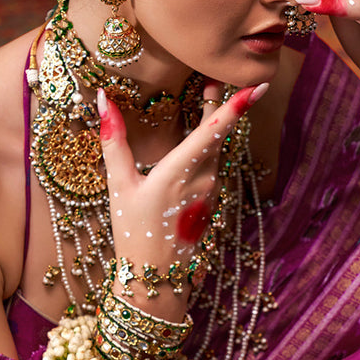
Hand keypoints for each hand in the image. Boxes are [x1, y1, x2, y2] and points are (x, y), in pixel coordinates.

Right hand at [97, 81, 267, 315]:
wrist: (157, 280)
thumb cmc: (132, 233)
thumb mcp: (118, 186)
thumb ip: (113, 141)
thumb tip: (102, 100)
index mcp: (179, 172)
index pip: (213, 132)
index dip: (236, 107)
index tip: (257, 87)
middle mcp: (203, 181)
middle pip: (218, 135)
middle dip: (220, 105)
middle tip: (214, 79)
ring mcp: (212, 193)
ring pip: (217, 151)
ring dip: (214, 127)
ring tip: (207, 99)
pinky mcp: (213, 203)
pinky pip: (214, 168)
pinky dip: (209, 151)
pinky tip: (198, 144)